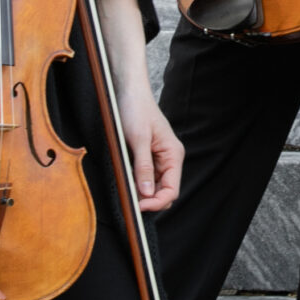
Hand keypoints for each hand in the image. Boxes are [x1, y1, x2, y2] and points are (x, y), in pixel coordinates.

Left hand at [119, 84, 183, 212]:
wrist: (129, 93)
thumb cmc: (136, 111)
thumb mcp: (138, 139)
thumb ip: (143, 167)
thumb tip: (146, 193)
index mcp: (173, 155)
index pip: (171, 190)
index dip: (157, 202)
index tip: (138, 206)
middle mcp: (169, 159)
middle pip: (164, 192)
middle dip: (149, 200)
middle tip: (129, 200)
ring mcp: (159, 159)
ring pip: (153, 187)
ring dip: (141, 192)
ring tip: (125, 188)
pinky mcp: (148, 157)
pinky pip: (145, 178)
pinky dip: (136, 183)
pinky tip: (126, 180)